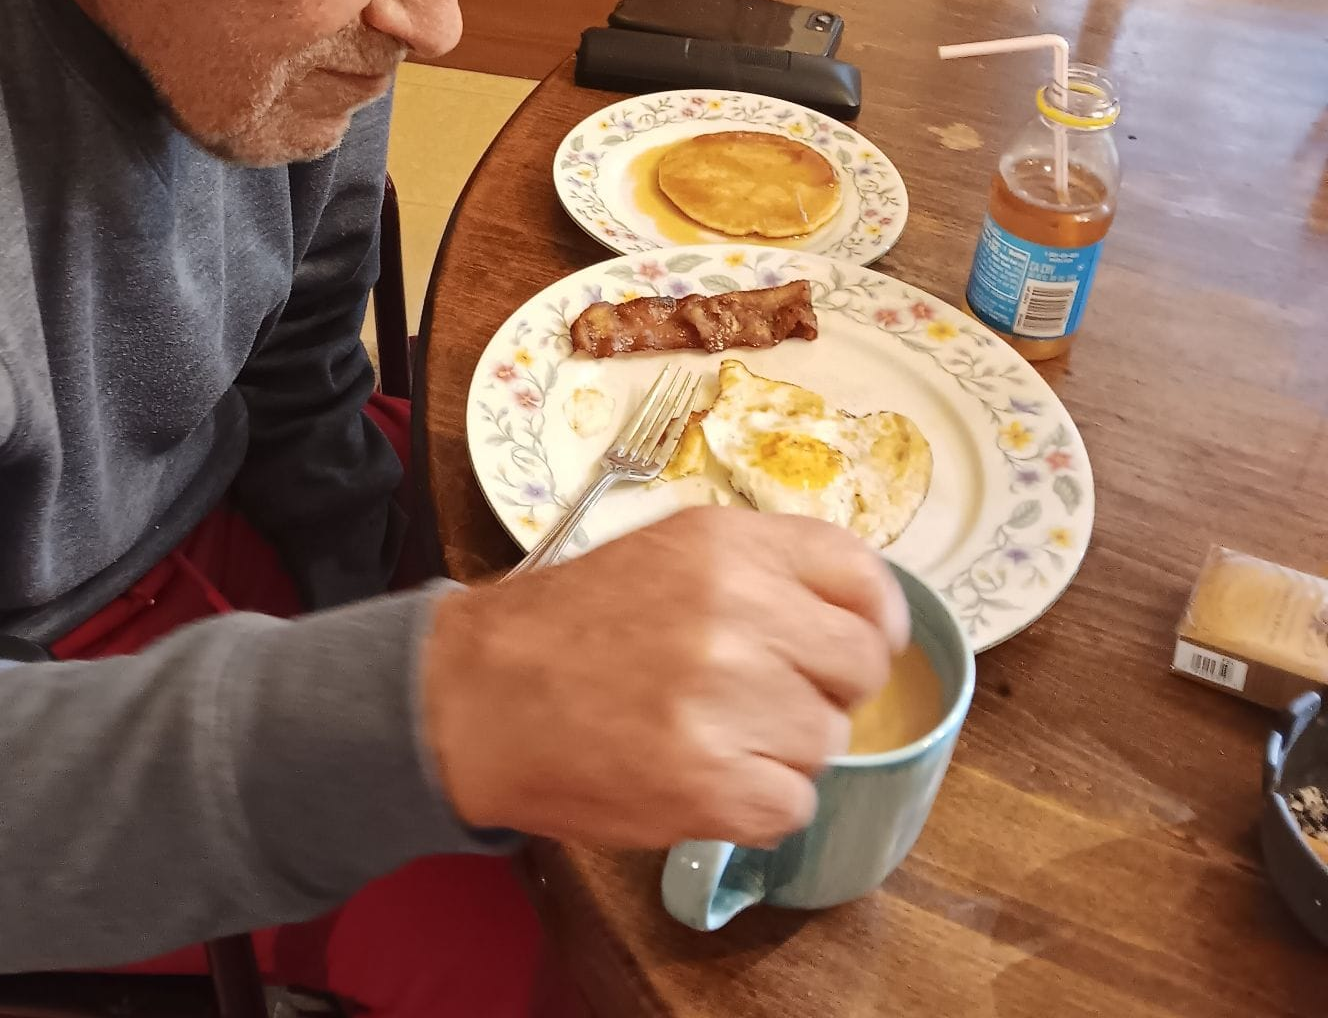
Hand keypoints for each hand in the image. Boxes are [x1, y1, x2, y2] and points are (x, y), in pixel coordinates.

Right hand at [421, 506, 909, 849]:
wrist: (477, 694)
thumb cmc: (574, 621)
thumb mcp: (668, 550)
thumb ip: (762, 567)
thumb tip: (859, 615)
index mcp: (726, 544)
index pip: (862, 578)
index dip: (872, 620)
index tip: (854, 642)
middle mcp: (735, 610)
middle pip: (858, 667)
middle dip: (822, 687)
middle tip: (762, 694)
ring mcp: (725, 699)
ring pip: (828, 741)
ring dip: (782, 747)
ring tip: (711, 732)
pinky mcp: (709, 784)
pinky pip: (794, 805)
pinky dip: (757, 803)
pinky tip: (703, 776)